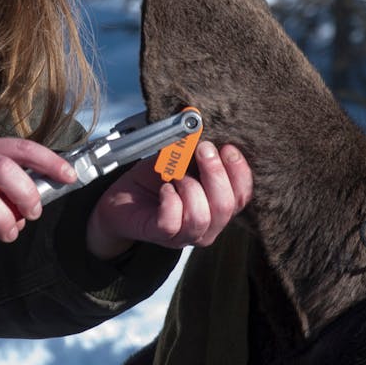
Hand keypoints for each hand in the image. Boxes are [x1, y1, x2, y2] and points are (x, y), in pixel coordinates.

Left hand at [86, 142, 252, 259]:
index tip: (228, 147)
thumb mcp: (181, 160)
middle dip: (215, 173)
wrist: (122, 198)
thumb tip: (205, 128)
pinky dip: (169, 200)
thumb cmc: (155, 179)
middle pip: (225, 206)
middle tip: (202, 150)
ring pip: (200, 217)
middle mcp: (208, 225)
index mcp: (218, 206)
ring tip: (176, 174)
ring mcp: (185, 235)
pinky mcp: (161, 235)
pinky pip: (172, 222)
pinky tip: (164, 189)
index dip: (239, 172)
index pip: (243, 196)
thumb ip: (197, 150)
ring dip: (190, 188)